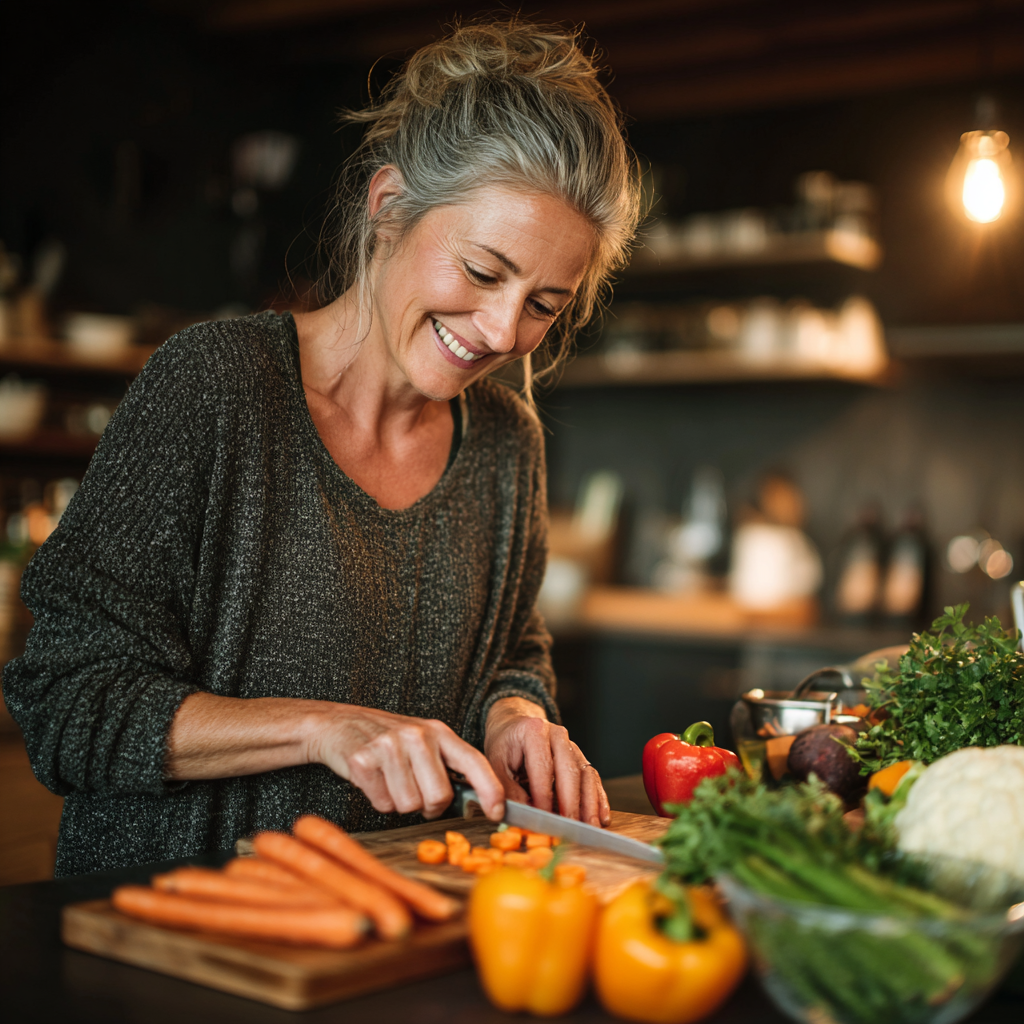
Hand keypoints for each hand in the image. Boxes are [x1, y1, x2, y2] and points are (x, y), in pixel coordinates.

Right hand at [307, 704, 505, 820]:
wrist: (339, 723)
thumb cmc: (388, 740)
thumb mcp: (424, 742)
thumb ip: (447, 766)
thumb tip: (476, 804)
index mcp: (439, 732)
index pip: (473, 761)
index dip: (490, 789)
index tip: (497, 812)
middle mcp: (417, 735)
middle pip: (439, 796)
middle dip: (428, 806)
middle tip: (414, 791)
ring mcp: (390, 745)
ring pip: (409, 805)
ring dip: (399, 802)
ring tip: (390, 780)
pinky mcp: (363, 759)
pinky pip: (383, 803)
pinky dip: (378, 800)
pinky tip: (373, 779)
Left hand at [483, 697, 610, 826]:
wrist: (514, 728)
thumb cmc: (505, 747)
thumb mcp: (495, 764)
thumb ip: (506, 788)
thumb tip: (523, 814)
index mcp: (534, 731)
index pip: (543, 767)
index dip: (544, 795)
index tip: (544, 818)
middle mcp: (557, 735)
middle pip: (570, 770)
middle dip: (571, 802)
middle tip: (570, 826)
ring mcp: (572, 746)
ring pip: (586, 775)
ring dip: (590, 804)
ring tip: (590, 827)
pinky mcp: (580, 758)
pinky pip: (593, 778)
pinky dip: (598, 799)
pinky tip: (601, 817)